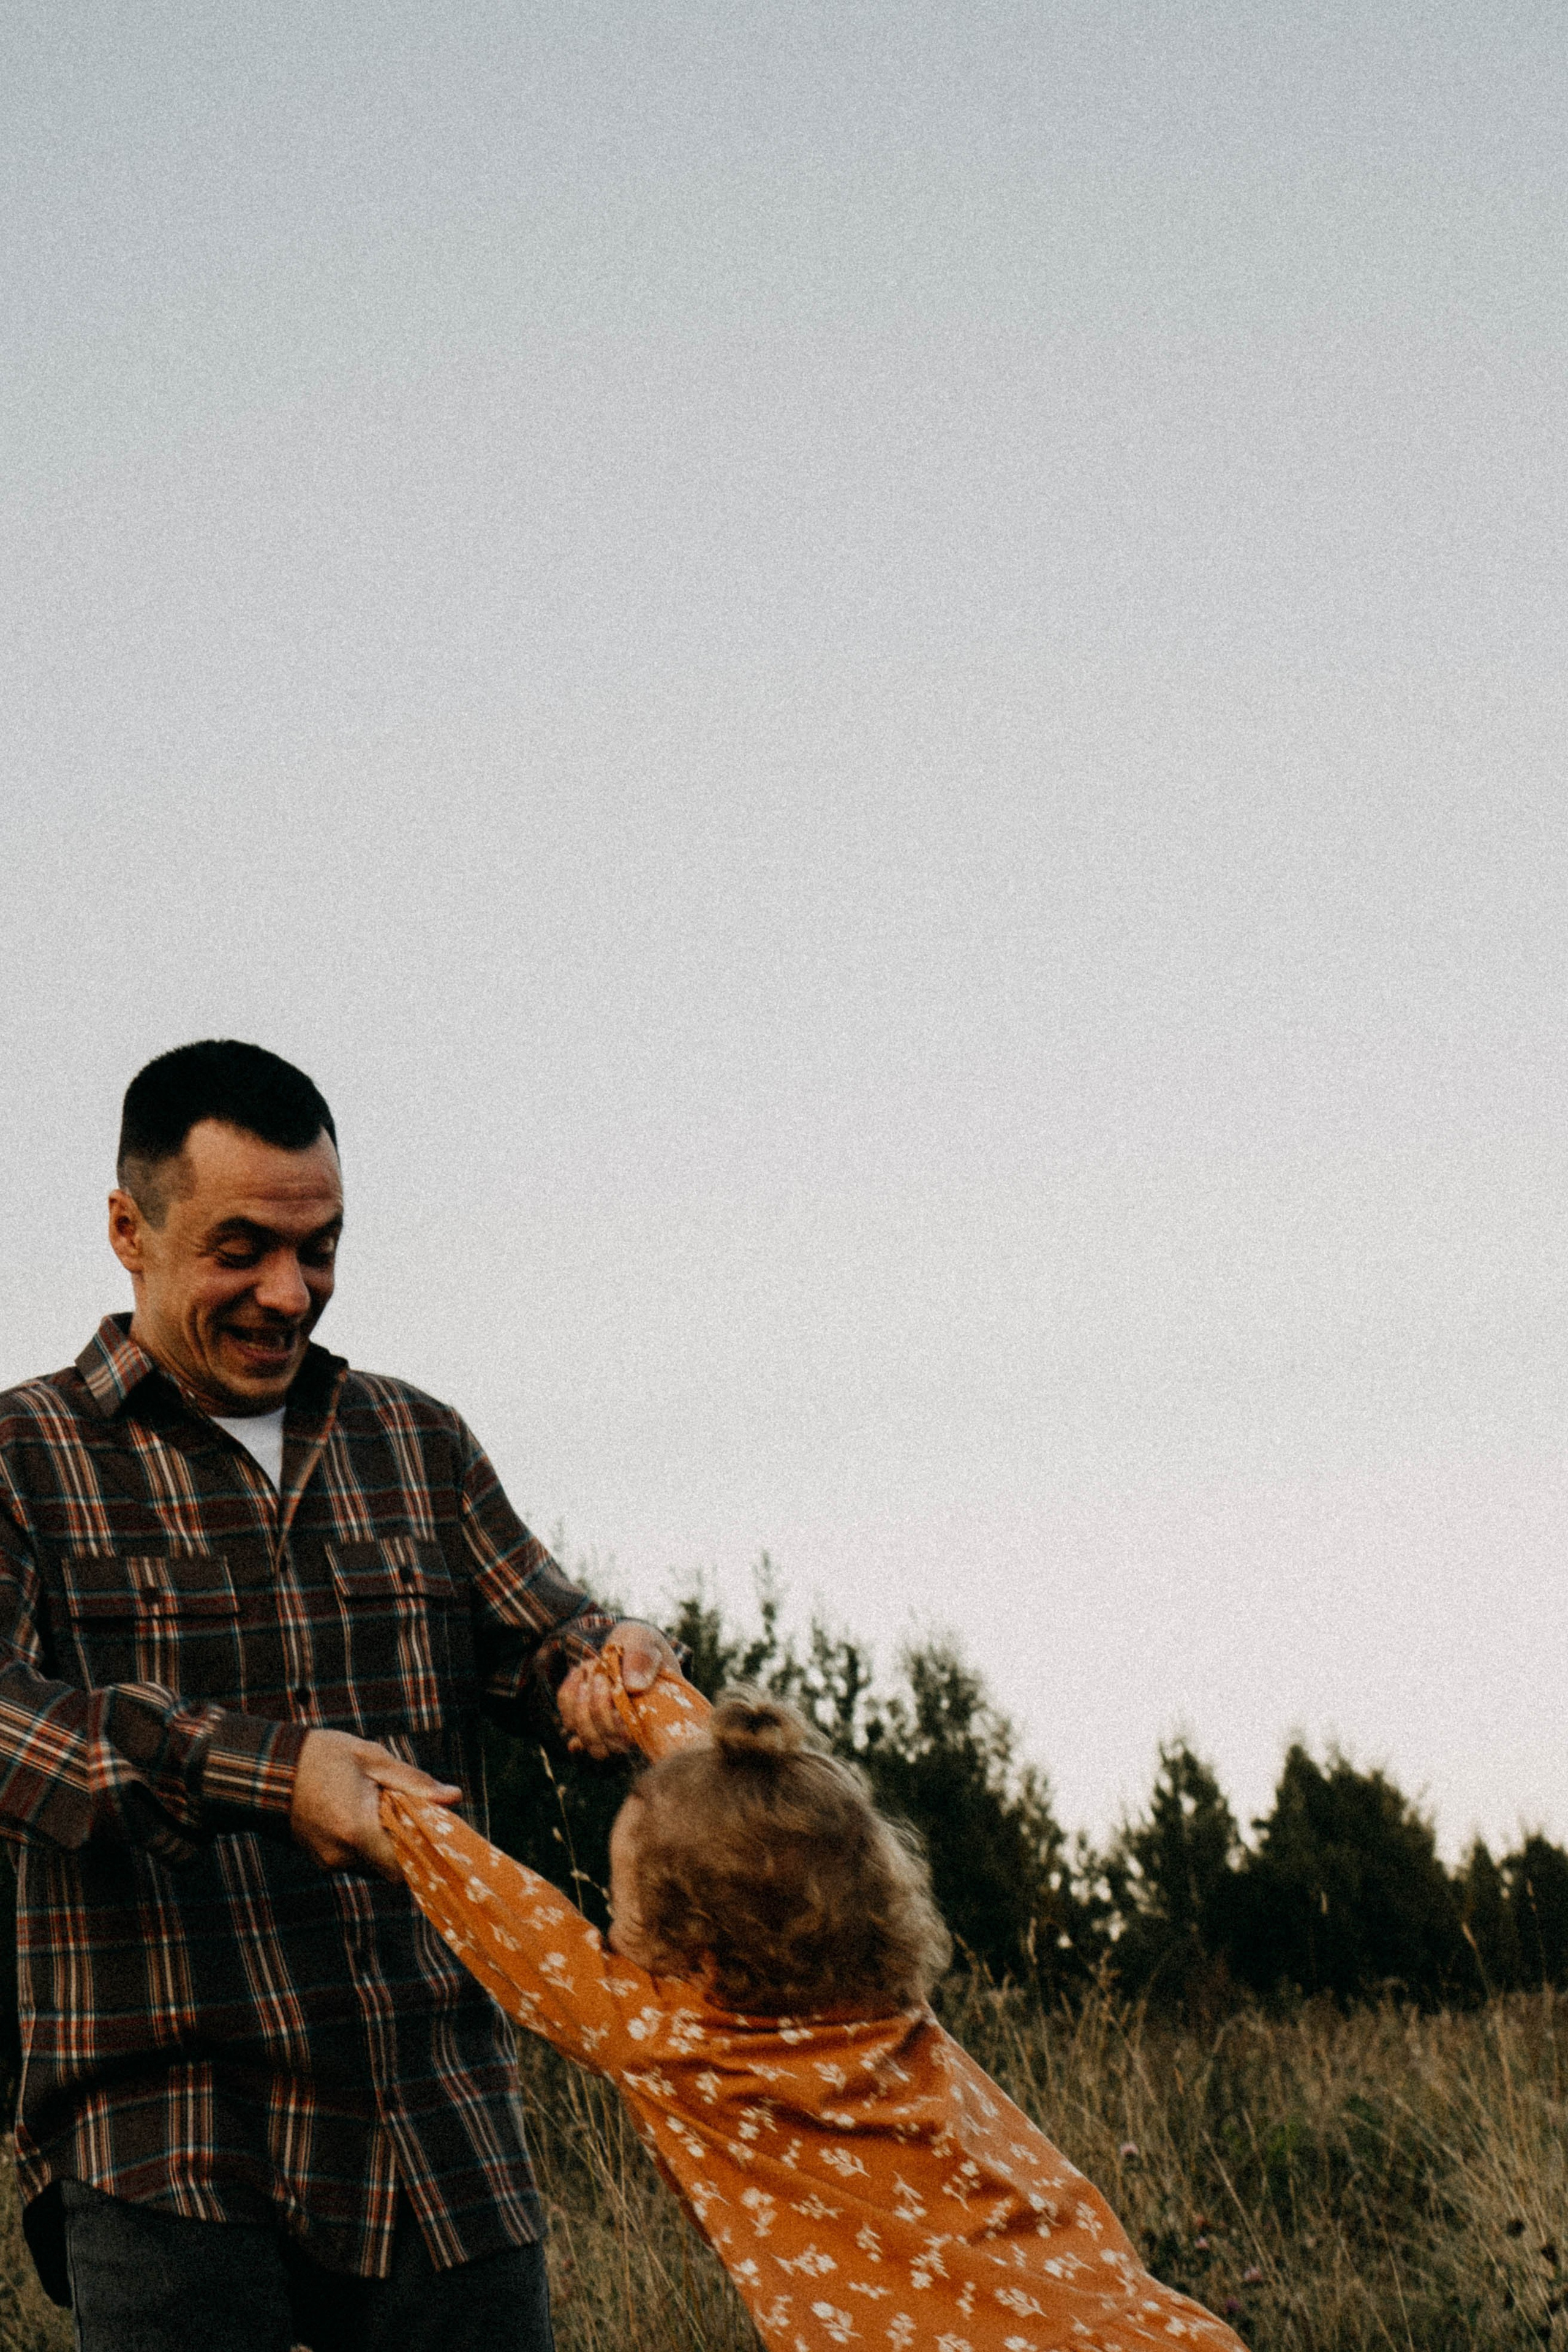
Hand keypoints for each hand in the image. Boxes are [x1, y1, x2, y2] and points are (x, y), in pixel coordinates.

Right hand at [289, 1729, 460, 1879]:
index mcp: (358, 1830)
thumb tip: (454, 1797)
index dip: (423, 1857)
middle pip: (389, 1869)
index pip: (403, 1867)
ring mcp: (327, 1859)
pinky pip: (353, 1858)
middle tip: (410, 1815)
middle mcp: (342, 1854)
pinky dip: (365, 1843)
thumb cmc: (322, 1756)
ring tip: (381, 1807)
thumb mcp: (372, 1758)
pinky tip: (361, 1812)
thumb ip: (414, 1782)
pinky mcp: (318, 1857)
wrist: (265, 1766)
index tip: (435, 1837)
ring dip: (384, 1844)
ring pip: (371, 1865)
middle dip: (404, 1847)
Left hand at [557, 1621, 680, 1758]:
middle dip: (596, 1709)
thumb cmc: (640, 1645)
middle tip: (599, 1675)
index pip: (630, 1742)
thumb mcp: (644, 1641)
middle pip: (604, 1747)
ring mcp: (607, 1731)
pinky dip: (569, 1697)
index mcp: (653, 1721)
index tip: (613, 1687)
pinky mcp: (586, 1723)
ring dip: (581, 1705)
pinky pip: (569, 1722)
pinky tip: (580, 1673)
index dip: (615, 1723)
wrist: (628, 1644)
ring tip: (589, 1671)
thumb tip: (633, 1686)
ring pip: (585, 1740)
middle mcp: (630, 1735)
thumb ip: (642, 1658)